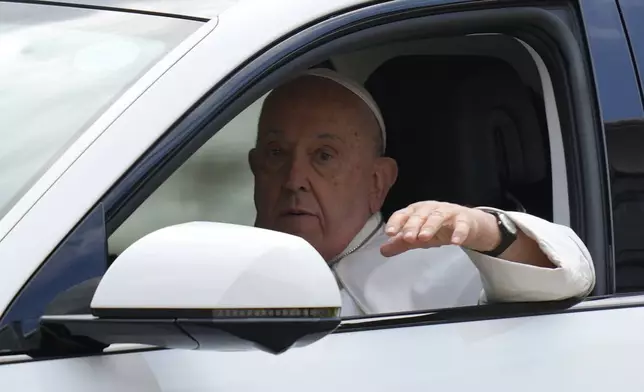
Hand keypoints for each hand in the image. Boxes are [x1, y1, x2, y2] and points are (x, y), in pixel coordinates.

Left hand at [380, 201, 499, 256]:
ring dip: (430, 226)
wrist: (466, 224)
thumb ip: (401, 243)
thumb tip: (382, 251)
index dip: (396, 222)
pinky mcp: (464, 219)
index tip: (389, 233)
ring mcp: (447, 212)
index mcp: (416, 211)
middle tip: (407, 238)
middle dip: (412, 225)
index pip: (403, 214)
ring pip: (438, 216)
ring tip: (424, 238)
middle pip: (419, 215)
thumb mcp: (417, 237)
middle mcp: (430, 208)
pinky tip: (455, 242)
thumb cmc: (437, 228)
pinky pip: (462, 225)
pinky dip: (459, 232)